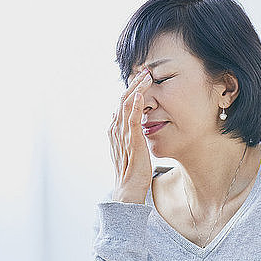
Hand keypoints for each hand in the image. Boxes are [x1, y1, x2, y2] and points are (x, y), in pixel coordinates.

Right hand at [108, 69, 152, 201]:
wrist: (128, 189)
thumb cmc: (132, 170)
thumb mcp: (130, 147)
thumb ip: (129, 133)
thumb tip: (128, 120)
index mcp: (116, 129)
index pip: (122, 104)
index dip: (131, 89)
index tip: (142, 78)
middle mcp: (116, 129)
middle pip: (123, 100)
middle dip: (134, 84)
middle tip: (145, 71)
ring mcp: (122, 135)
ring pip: (126, 106)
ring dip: (136, 89)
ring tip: (145, 76)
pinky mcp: (132, 142)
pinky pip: (132, 120)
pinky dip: (135, 106)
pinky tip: (140, 95)